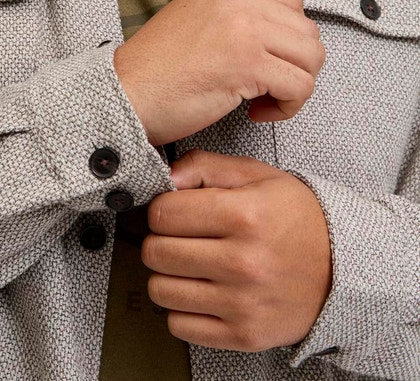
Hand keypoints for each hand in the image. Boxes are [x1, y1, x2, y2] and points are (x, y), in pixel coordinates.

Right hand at [113, 0, 324, 143]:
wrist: (125, 94)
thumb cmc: (157, 69)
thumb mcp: (196, 18)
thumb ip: (235, 14)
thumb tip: (281, 35)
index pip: (290, 3)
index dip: (286, 40)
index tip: (264, 64)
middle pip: (306, 29)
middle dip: (295, 65)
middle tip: (266, 87)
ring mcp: (243, 27)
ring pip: (311, 56)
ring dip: (296, 86)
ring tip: (262, 100)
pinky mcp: (248, 62)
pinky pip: (300, 85)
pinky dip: (287, 106)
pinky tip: (256, 113)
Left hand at [142, 151, 332, 351]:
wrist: (344, 268)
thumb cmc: (296, 217)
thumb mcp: (256, 174)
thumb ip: (205, 166)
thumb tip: (166, 177)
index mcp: (243, 216)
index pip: (163, 213)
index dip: (163, 208)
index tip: (175, 210)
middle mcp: (242, 263)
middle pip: (156, 252)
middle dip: (161, 239)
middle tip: (179, 237)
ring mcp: (242, 304)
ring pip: (161, 290)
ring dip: (168, 275)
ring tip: (189, 264)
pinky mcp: (244, 335)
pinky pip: (179, 326)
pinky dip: (182, 309)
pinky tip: (200, 290)